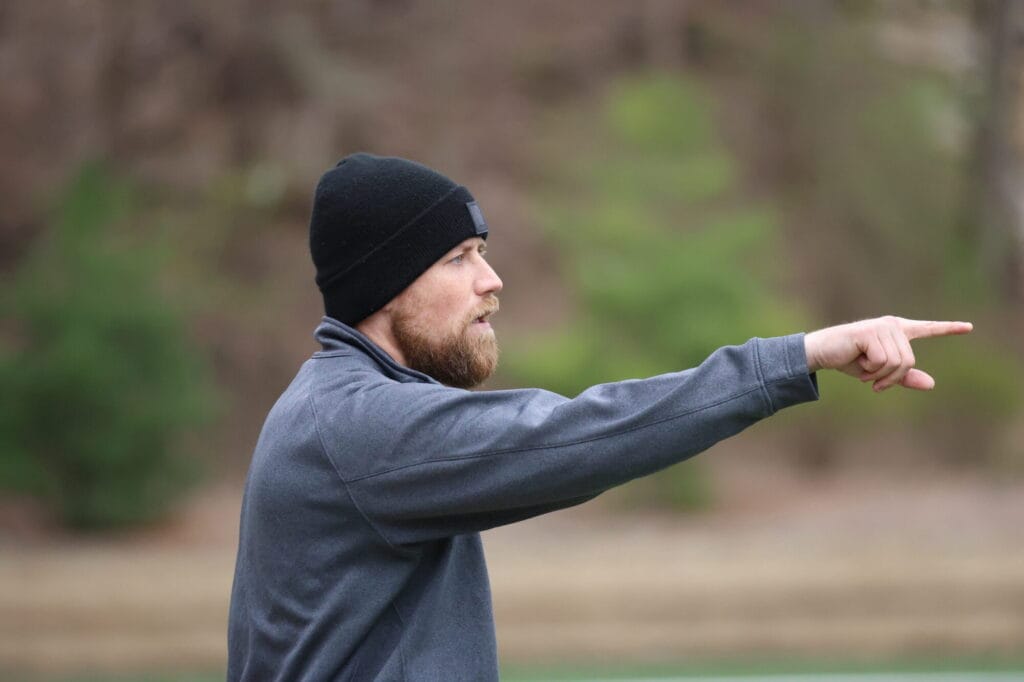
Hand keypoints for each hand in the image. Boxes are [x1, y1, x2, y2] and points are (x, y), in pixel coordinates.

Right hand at [804, 316, 972, 391]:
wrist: (821, 353)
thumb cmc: (849, 360)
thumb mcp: (879, 373)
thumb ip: (904, 377)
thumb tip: (932, 384)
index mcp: (897, 332)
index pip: (927, 329)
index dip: (948, 329)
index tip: (969, 327)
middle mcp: (892, 326)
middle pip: (908, 361)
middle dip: (890, 377)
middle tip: (872, 379)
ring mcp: (882, 328)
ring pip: (896, 363)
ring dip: (878, 374)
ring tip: (863, 368)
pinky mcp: (870, 333)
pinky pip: (883, 361)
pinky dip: (869, 369)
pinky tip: (857, 360)